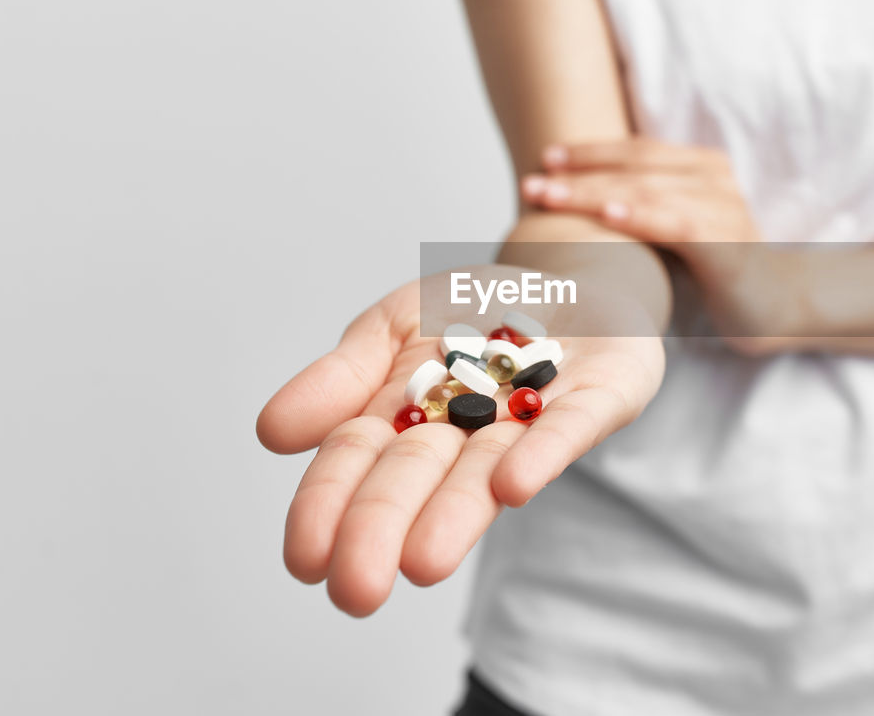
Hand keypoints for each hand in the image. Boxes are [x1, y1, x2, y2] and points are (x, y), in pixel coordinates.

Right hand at [257, 268, 663, 615]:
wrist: (573, 283)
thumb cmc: (476, 314)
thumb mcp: (396, 325)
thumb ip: (344, 375)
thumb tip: (273, 433)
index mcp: (409, 417)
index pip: (357, 460)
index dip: (329, 505)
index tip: (305, 561)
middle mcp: (469, 432)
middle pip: (418, 477)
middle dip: (383, 529)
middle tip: (356, 590)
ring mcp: (534, 417)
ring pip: (488, 471)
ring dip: (456, 514)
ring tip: (424, 562)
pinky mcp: (600, 398)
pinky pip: (569, 429)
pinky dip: (541, 456)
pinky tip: (512, 486)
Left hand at [523, 137, 760, 249]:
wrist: (776, 306)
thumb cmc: (717, 270)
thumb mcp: (677, 230)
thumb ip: (643, 208)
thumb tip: (576, 203)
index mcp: (700, 167)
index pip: (635, 152)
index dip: (589, 152)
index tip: (544, 158)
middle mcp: (714, 178)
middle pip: (634, 168)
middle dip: (577, 172)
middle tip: (531, 183)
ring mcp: (723, 207)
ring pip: (646, 191)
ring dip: (593, 192)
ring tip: (549, 195)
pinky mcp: (726, 243)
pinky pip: (676, 223)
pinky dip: (639, 216)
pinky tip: (605, 215)